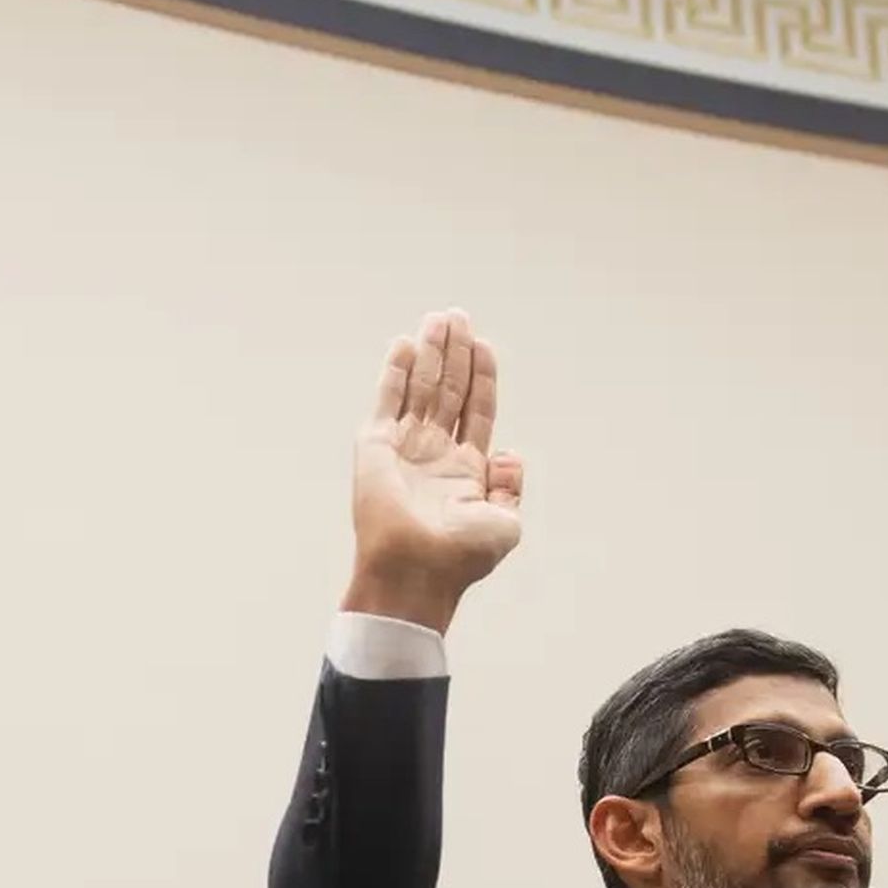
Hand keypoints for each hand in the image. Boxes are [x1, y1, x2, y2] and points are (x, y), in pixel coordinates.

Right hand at [347, 309, 524, 631]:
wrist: (416, 570)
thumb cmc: (460, 557)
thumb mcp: (505, 523)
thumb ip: (511, 486)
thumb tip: (509, 453)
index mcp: (465, 471)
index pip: (475, 410)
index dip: (481, 376)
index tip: (484, 344)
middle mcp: (434, 454)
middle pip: (448, 390)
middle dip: (454, 354)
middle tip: (458, 317)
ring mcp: (404, 447)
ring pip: (420, 388)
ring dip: (430, 352)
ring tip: (439, 318)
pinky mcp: (376, 446)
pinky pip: (387, 400)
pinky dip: (395, 372)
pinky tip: (405, 344)